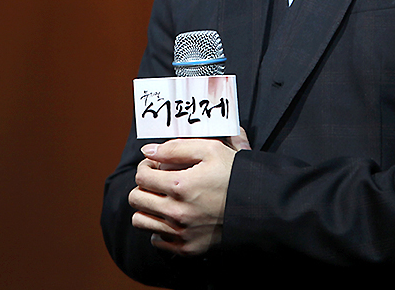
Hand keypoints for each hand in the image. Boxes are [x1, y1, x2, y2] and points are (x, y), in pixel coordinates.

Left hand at [128, 131, 249, 255]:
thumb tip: (148, 150)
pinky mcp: (186, 248)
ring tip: (162, 200)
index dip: (146, 167)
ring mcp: (180, 232)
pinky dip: (159, 229)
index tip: (155, 166)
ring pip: (141, 221)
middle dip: (143, 186)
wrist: (258, 207)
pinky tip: (174, 217)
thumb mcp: (211, 149)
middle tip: (157, 181)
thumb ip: (176, 147)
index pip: (141, 176)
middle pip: (136, 198)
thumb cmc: (235, 175)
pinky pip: (156, 240)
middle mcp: (177, 211)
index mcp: (181, 185)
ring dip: (147, 208)